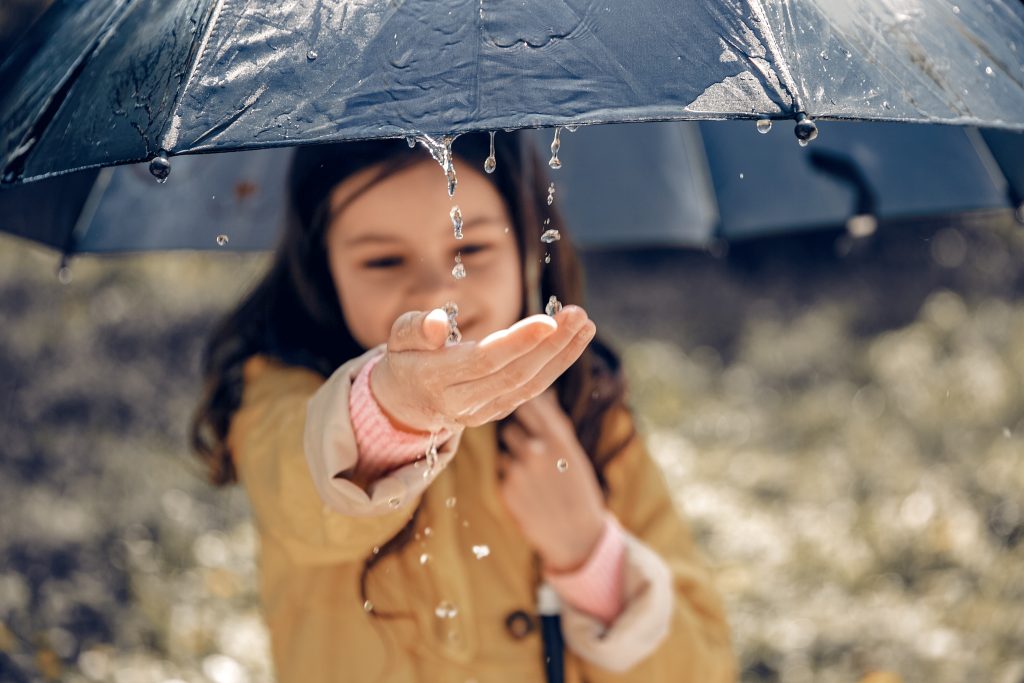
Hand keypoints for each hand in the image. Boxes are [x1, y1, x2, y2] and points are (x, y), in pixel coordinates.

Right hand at [371, 306, 595, 432]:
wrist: (404, 403)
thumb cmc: (406, 357)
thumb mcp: (399, 338)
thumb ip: (415, 328)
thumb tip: (437, 324)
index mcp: (434, 378)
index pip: (483, 361)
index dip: (518, 342)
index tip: (549, 320)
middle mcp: (460, 402)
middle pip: (514, 374)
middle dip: (551, 345)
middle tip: (578, 314)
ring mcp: (481, 412)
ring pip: (529, 386)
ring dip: (562, 355)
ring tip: (585, 324)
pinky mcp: (497, 412)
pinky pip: (532, 391)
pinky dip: (557, 365)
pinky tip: (574, 340)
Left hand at [498, 391, 606, 572]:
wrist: (576, 536)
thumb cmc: (579, 490)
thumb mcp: (575, 454)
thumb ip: (555, 424)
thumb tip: (543, 394)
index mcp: (558, 439)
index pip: (528, 405)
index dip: (522, 406)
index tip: (521, 409)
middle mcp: (536, 450)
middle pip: (510, 427)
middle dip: (519, 437)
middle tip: (533, 453)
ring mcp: (519, 470)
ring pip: (505, 450)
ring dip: (515, 458)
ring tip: (535, 478)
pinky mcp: (506, 489)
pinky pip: (504, 473)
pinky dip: (513, 479)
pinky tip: (530, 493)